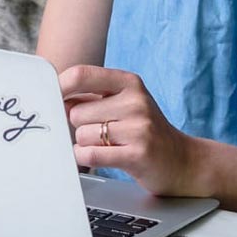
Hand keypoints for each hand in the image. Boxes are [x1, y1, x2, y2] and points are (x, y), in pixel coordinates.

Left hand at [59, 64, 205, 196]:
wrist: (183, 161)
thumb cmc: (144, 130)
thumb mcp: (123, 103)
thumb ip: (91, 97)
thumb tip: (56, 96)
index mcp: (129, 82)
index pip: (81, 75)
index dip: (60, 88)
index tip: (53, 99)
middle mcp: (135, 101)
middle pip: (77, 112)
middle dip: (80, 126)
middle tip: (100, 132)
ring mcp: (138, 127)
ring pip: (82, 135)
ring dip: (86, 144)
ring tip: (108, 146)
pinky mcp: (138, 154)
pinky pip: (91, 155)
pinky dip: (86, 158)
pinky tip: (99, 157)